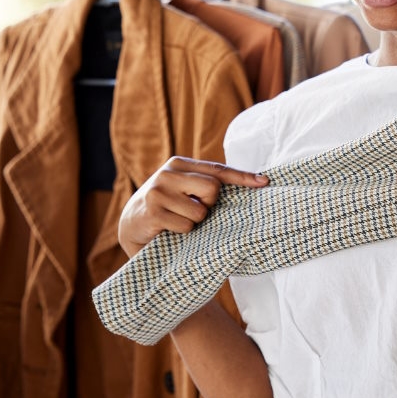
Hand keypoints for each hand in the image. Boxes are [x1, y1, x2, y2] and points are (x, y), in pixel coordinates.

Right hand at [118, 157, 268, 257]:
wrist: (131, 225)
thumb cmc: (166, 208)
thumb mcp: (183, 190)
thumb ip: (205, 184)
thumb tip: (249, 184)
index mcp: (179, 164)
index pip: (218, 170)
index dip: (243, 177)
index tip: (264, 182)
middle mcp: (168, 173)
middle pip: (213, 189)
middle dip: (209, 205)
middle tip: (192, 211)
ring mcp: (158, 191)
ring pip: (200, 212)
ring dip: (193, 223)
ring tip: (176, 221)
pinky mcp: (153, 211)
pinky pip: (186, 226)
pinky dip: (181, 233)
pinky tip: (167, 230)